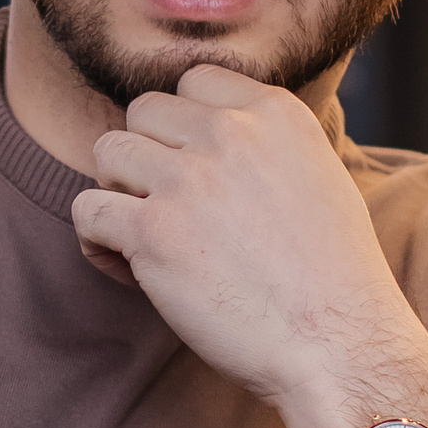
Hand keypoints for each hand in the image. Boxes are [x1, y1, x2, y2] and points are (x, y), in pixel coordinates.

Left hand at [70, 66, 427, 427]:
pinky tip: (127, 268)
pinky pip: (87, 209)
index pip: (194, 81)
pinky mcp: (152, 233)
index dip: (184, 127)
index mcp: (275, 113)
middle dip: (147, 156)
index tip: (197, 170)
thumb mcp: (319, 177)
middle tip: (168, 210)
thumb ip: (266, 144)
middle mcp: (229, 133)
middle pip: (143, 112)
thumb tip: (211, 134)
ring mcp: (186, 179)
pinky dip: (96, 240)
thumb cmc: (333, 278)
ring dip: (118, 192)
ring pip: (107, 151)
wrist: (339, 345)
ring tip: (145, 236)